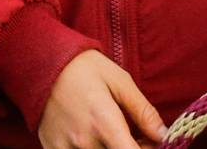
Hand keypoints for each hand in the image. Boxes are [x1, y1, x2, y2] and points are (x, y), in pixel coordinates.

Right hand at [37, 49, 163, 148]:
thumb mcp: (121, 82)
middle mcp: (84, 143)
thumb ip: (143, 112)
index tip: (152, 142)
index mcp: (104, 122)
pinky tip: (99, 137)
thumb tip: (163, 134)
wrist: (43, 66)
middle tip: (139, 135)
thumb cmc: (86, 69)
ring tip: (119, 134)